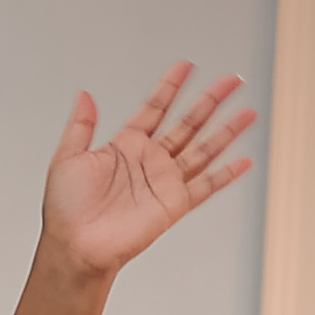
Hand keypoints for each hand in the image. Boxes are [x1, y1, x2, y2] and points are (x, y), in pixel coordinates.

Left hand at [34, 62, 255, 288]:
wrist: (76, 248)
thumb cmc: (66, 211)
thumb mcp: (67, 159)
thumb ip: (80, 125)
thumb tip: (84, 95)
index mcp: (125, 147)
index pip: (155, 108)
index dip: (170, 87)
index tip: (186, 67)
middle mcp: (149, 162)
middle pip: (188, 123)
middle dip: (210, 101)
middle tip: (230, 81)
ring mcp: (164, 182)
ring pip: (204, 149)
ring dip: (227, 131)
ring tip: (248, 112)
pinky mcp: (174, 204)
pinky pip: (206, 186)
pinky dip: (226, 175)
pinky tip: (244, 161)